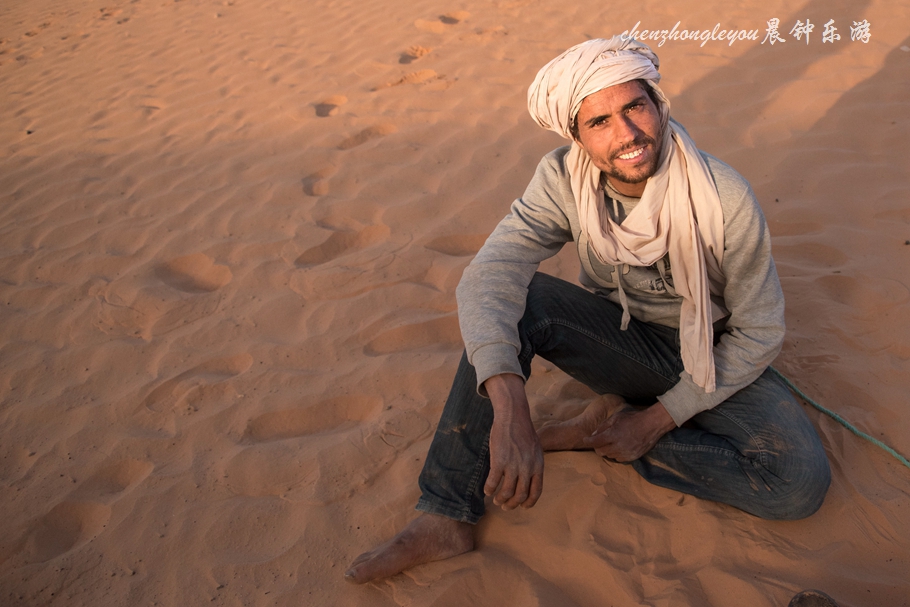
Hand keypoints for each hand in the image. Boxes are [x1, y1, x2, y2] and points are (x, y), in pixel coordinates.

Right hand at [482, 374, 543, 510]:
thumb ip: (533, 465)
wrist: (513, 417)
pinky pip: (492, 482)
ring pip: (506, 492)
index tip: (523, 506)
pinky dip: (489, 489)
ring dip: (500, 499)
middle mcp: (526, 468)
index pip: (536, 492)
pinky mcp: (498, 461)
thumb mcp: (535, 449)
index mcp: (538, 466)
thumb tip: (529, 479)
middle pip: (520, 495)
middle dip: (512, 504)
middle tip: (505, 506)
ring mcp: (512, 466)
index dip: (529, 503)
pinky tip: (486, 490)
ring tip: (496, 500)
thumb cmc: (523, 431)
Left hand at [583, 401, 675, 461]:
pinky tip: (619, 447)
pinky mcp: (633, 457)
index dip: (588, 441)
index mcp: (612, 435)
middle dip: (598, 446)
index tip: (586, 439)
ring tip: (611, 443)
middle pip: (601, 451)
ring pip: (609, 456)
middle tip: (599, 441)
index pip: (595, 442)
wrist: (652, 424)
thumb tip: (593, 435)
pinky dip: (616, 454)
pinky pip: (619, 459)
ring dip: (607, 450)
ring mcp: (626, 453)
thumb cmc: (633, 418)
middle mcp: (618, 446)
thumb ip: (603, 426)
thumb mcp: (616, 418)